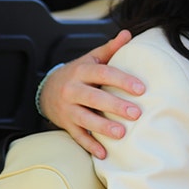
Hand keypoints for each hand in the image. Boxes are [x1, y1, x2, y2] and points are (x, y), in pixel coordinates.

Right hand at [39, 29, 145, 158]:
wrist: (47, 89)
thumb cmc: (78, 73)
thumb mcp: (91, 58)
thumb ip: (110, 49)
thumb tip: (128, 34)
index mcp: (82, 70)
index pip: (104, 73)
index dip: (122, 80)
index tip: (141, 89)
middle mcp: (72, 89)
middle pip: (94, 97)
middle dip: (115, 106)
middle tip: (136, 113)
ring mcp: (67, 108)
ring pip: (85, 118)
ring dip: (103, 127)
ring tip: (122, 134)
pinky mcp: (66, 124)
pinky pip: (78, 136)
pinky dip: (90, 145)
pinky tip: (104, 154)